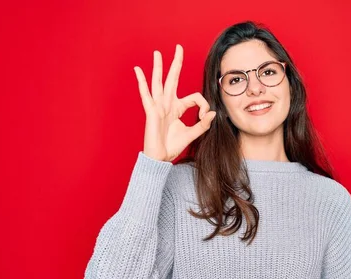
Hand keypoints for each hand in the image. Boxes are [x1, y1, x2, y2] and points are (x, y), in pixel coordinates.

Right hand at [133, 44, 215, 161]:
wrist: (161, 158)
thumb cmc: (173, 146)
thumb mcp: (192, 134)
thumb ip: (202, 124)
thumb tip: (212, 112)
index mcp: (177, 108)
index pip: (194, 97)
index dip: (203, 105)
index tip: (204, 116)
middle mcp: (168, 103)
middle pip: (172, 79)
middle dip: (176, 63)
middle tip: (178, 47)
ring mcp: (158, 106)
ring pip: (158, 82)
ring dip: (159, 67)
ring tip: (158, 53)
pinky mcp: (151, 112)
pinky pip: (146, 94)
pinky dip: (142, 82)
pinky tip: (138, 70)